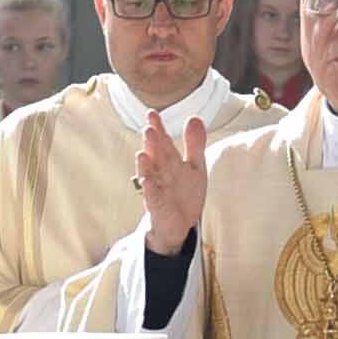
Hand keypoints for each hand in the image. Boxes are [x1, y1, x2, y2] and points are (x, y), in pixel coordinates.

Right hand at [133, 106, 210, 253]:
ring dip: (146, 165)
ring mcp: (157, 190)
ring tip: (142, 153)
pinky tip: (147, 183)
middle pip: (157, 157)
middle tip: (149, 128)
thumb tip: (194, 117)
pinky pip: (153, 199)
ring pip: (150, 176)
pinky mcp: (157, 208)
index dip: (159, 128)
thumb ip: (194, 144)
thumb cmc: (184, 193)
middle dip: (153, 144)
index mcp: (169, 162)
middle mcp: (160, 174)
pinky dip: (150, 191)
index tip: (152, 113)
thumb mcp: (195, 167)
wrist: (179, 225)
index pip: (164, 142)